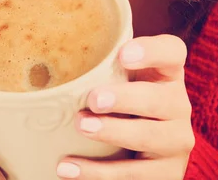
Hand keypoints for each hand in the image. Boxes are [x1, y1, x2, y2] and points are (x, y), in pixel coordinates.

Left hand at [57, 35, 194, 179]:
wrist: (142, 152)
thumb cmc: (119, 103)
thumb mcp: (115, 80)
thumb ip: (94, 66)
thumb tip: (39, 54)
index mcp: (166, 73)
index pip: (172, 52)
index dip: (152, 51)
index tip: (123, 54)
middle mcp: (177, 104)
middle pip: (161, 99)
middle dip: (126, 99)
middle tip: (94, 99)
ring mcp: (176, 140)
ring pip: (151, 137)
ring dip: (114, 132)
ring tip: (81, 126)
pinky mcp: (167, 172)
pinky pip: (134, 175)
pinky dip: (97, 173)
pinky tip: (67, 167)